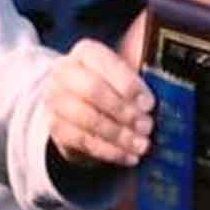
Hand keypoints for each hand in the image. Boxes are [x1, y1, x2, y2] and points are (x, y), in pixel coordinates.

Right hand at [45, 38, 154, 169]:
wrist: (74, 102)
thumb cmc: (107, 87)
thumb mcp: (122, 78)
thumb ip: (136, 84)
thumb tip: (155, 100)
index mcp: (85, 52)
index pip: (105, 63)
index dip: (128, 85)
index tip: (149, 104)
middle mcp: (64, 72)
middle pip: (93, 90)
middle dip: (123, 111)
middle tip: (146, 126)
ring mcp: (55, 100)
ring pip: (87, 119)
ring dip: (118, 135)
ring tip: (141, 145)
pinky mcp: (55, 127)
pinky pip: (82, 141)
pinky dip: (109, 151)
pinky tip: (127, 156)